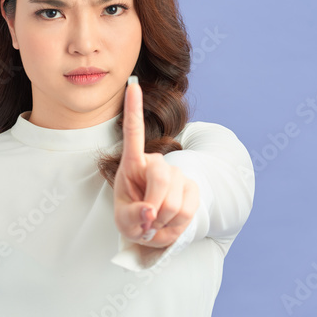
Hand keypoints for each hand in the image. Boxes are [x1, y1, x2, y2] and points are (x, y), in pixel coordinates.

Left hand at [113, 76, 199, 247]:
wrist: (155, 231)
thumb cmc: (134, 220)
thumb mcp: (125, 222)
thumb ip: (132, 217)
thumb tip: (149, 212)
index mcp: (132, 164)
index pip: (133, 132)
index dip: (133, 108)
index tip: (133, 85)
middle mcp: (155, 162)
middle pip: (161, 176)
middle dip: (154, 204)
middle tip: (148, 222)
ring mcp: (176, 174)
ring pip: (175, 198)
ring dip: (164, 218)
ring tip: (156, 223)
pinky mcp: (192, 188)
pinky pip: (188, 207)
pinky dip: (177, 223)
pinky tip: (169, 222)